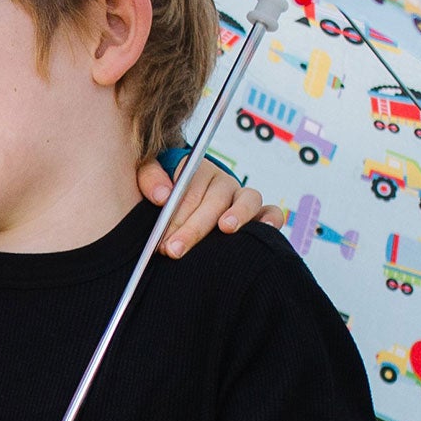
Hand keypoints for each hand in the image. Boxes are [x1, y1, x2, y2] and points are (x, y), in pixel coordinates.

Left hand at [136, 157, 283, 257]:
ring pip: (247, 200)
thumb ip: (150, 178)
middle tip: (174, 250)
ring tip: (226, 228)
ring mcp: (241, 197)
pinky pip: (271, 212)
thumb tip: (162, 196)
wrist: (179, 200)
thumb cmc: (164, 191)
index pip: (189, 187)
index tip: (162, 239)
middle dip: (193, 227)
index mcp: (197, 170)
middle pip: (213, 200)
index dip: (175, 213)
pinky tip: (264, 229)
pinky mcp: (257, 213)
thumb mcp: (150, 175)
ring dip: (237, 214)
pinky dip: (271, 219)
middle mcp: (222, 182)